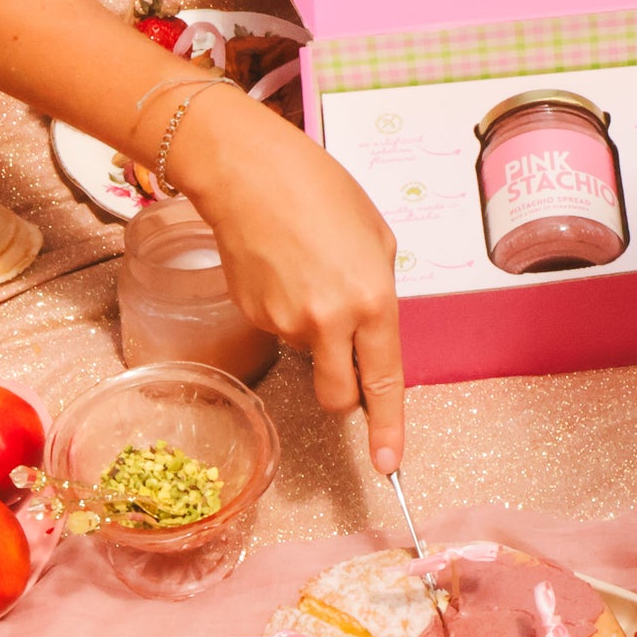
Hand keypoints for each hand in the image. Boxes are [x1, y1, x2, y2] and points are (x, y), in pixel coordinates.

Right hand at [173, 93, 404, 472]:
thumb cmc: (318, 189)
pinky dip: (289, 310)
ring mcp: (285, 324)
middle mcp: (328, 322)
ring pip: (311, 355)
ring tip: (311, 270)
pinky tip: (285, 269)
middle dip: (347, 395)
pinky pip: (282, 329)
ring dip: (317, 331)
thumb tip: (372, 328)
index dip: (389, 428)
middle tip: (348, 361)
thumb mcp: (377, 238)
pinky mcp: (254, 317)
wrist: (246, 172)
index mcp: (371, 302)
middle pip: (339, 397)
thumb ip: (381, 293)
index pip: (384, 381)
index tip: (390, 464)